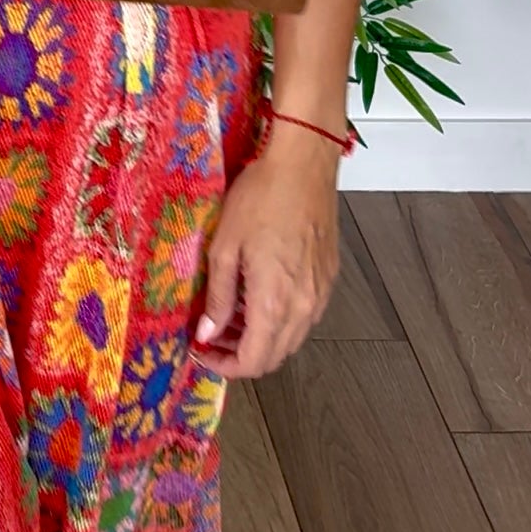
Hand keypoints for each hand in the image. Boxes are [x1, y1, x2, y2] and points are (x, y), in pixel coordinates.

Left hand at [191, 121, 341, 378]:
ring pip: (291, 339)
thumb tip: (208, 332)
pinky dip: (280, 320)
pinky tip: (259, 296)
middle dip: (239, 355)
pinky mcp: (328, 278)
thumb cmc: (261, 198)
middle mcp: (304, 307)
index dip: (224, 365)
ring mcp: (321, 294)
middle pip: (274, 357)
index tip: (202, 351)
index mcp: (275, 304)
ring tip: (231, 315)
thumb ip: (218, 296)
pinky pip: (305, 316)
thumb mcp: (224, 247)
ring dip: (261, 339)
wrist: (304, 165)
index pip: (253, 362)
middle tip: (211, 335)